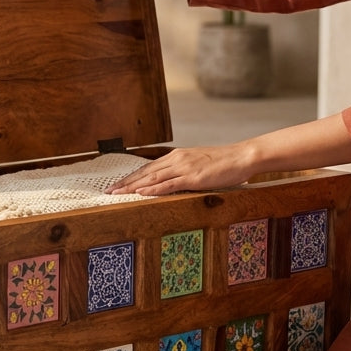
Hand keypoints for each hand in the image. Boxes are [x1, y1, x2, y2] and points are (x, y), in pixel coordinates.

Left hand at [107, 143, 259, 196]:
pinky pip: (169, 184)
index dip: (131, 177)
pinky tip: (141, 193)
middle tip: (108, 191)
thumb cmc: (223, 163)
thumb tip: (172, 181)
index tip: (117, 184)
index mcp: (176, 156)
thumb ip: (183, 171)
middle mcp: (176, 160)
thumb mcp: (198, 163)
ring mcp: (184, 168)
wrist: (241, 156)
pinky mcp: (193, 178)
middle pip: (145, 173)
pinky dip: (153, 189)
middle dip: (125, 182)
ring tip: (118, 193)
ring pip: (153, 178)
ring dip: (133, 187)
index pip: (148, 168)